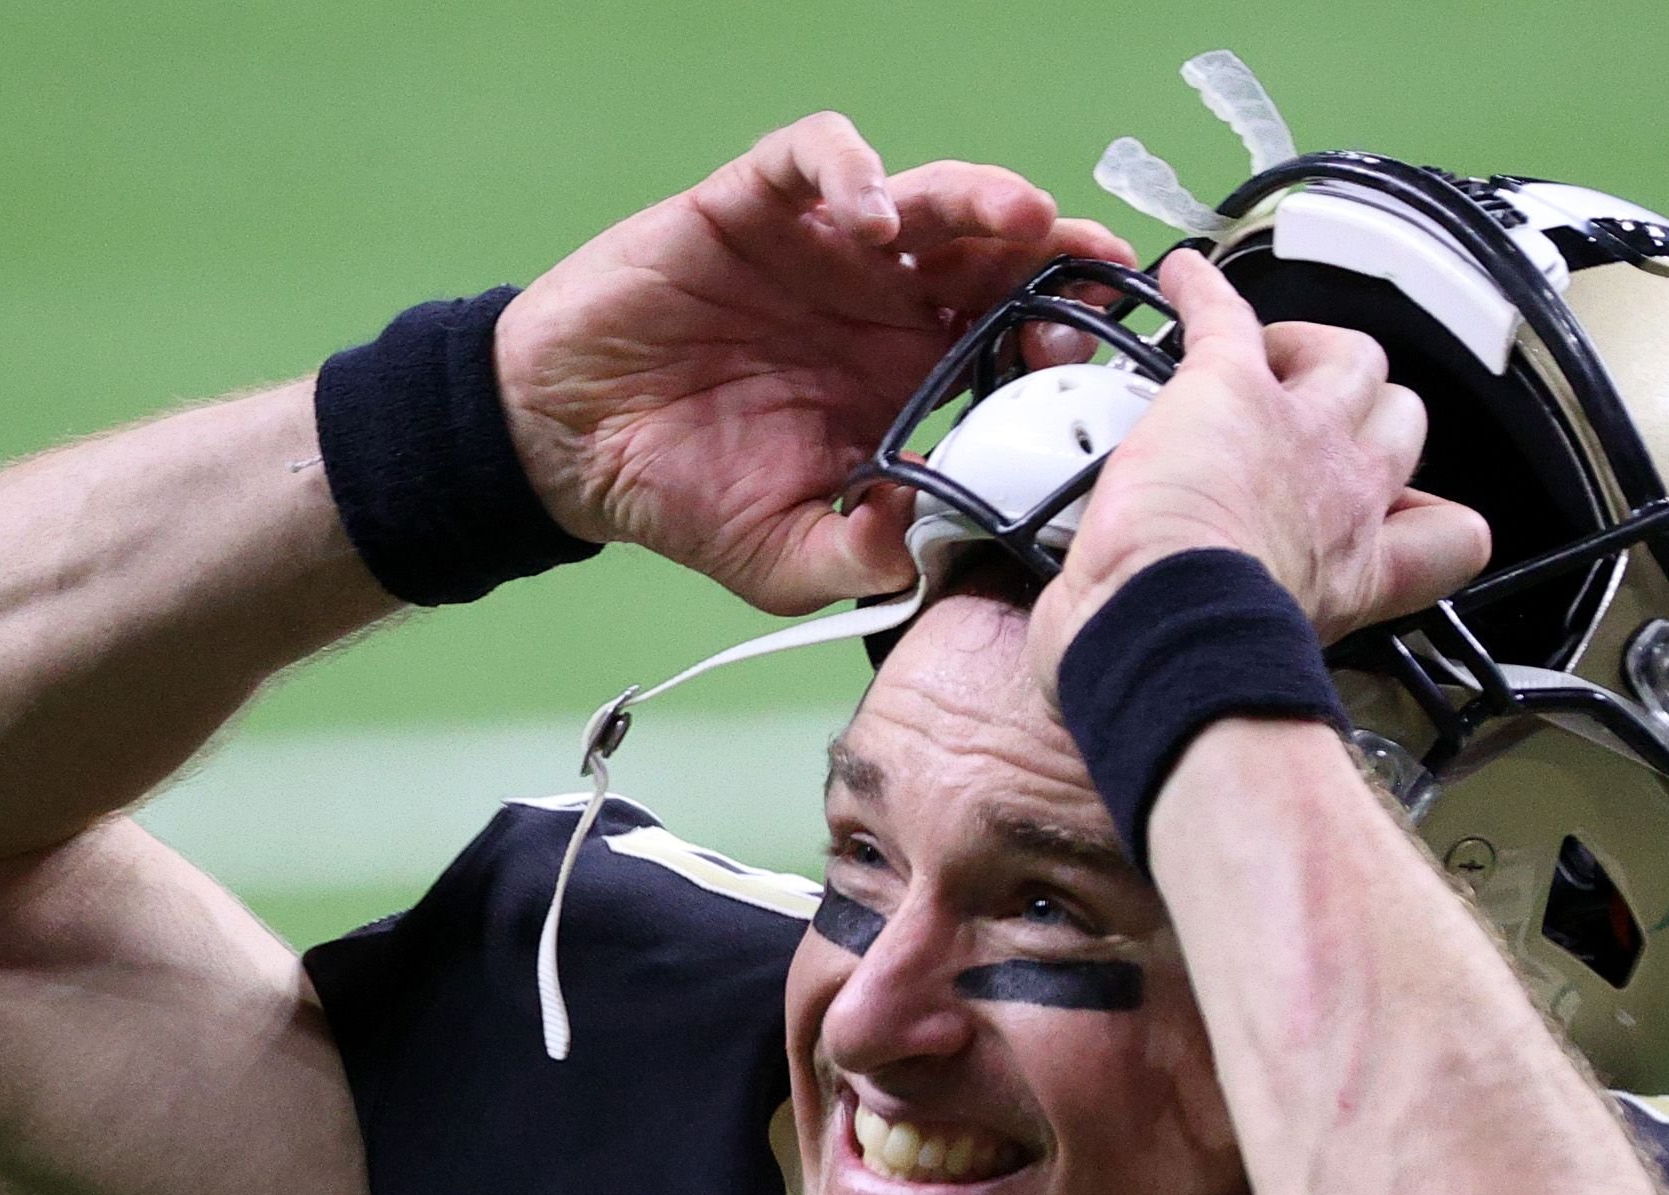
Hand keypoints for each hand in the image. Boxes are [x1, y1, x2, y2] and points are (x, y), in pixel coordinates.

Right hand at [494, 114, 1131, 614]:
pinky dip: (851, 170)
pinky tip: (868, 214)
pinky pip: (816, 159)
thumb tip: (925, 540)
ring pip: (928, 195)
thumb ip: (860, 558)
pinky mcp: (755, 206)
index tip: (1097, 359)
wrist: (571, 446)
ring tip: (1018, 215)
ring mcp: (824, 250)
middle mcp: (883, 304)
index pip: (1011, 338)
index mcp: (909, 378)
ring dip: (981, 196)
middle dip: (1050, 252)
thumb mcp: (785, 559)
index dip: (1060, 338)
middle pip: (992, 253)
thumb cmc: (685, 494)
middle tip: (1092, 264)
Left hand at [1032, 249, 1490, 659]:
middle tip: (1307, 423)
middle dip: (1367, 415)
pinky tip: (1182, 280)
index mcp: (1355, 571)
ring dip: (1314, 349)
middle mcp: (1346, 497)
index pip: (1451, 536)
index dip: (1425, 513)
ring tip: (1268, 360)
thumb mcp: (1257, 668)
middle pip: (1403, 421)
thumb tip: (1182, 666)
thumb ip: (1255, 648)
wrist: (1166, 632)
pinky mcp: (1231, 387)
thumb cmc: (1190, 670)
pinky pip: (1230, 312)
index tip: (1389, 511)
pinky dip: (1204, 291)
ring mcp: (1298, 432)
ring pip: (1353, 356)